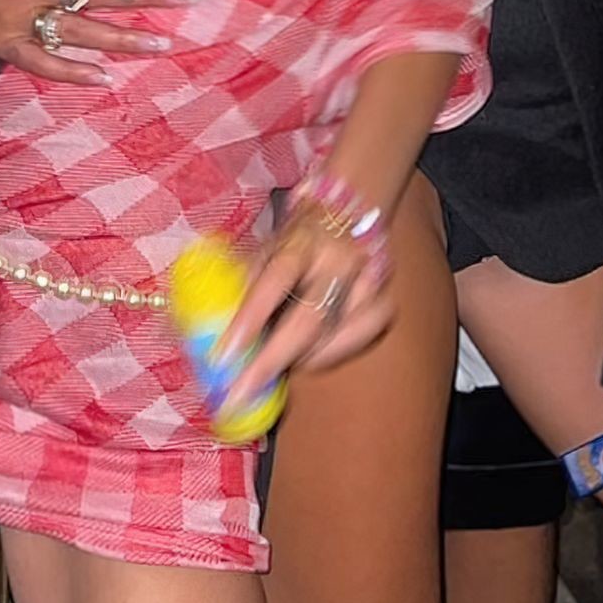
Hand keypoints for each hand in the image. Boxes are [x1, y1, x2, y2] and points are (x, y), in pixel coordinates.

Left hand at [216, 207, 392, 413]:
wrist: (347, 209)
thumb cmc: (297, 237)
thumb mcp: (269, 246)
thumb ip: (249, 281)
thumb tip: (216, 328)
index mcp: (303, 238)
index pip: (276, 277)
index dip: (251, 318)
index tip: (225, 355)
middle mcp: (340, 256)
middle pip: (310, 318)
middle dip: (272, 361)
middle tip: (241, 392)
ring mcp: (369, 276)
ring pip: (339, 333)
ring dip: (304, 359)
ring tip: (276, 369)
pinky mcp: (385, 295)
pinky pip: (365, 335)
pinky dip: (338, 351)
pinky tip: (314, 356)